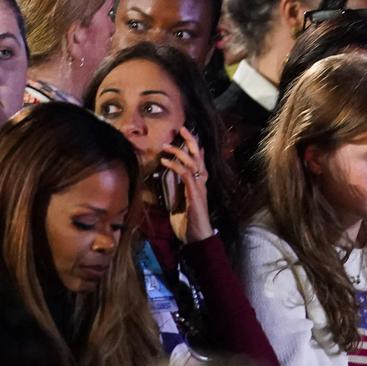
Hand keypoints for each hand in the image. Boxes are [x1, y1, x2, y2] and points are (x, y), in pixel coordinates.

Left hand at [161, 127, 213, 243]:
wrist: (197, 237)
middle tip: (181, 128)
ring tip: (166, 145)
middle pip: (199, 156)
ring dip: (179, 151)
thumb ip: (177, 191)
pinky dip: (175, 166)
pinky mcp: (195, 193)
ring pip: (193, 162)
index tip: (186, 135)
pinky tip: (165, 162)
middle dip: (190, 140)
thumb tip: (169, 181)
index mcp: (199, 184)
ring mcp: (200, 187)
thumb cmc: (188, 223)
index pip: (199, 160)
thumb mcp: (180, 203)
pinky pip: (186, 175)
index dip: (194, 147)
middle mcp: (202, 182)